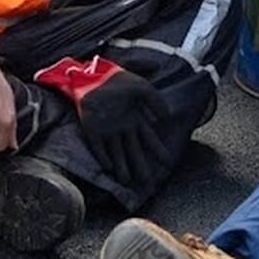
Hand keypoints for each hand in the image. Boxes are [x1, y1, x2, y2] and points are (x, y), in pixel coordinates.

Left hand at [33, 56, 170, 186]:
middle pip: (133, 152)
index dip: (157, 151)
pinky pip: (98, 147)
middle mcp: (123, 129)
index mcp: (135, 120)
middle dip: (140, 167)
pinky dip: (104, 157)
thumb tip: (166, 117)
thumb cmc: (118, 80)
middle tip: (147, 183)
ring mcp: (107, 131)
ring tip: (127, 181)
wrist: (94, 75)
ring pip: (117, 153)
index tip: (166, 163)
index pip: (148, 140)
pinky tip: (109, 167)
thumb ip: (155, 101)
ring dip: (121, 167)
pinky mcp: (93, 130)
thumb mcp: (142, 88)